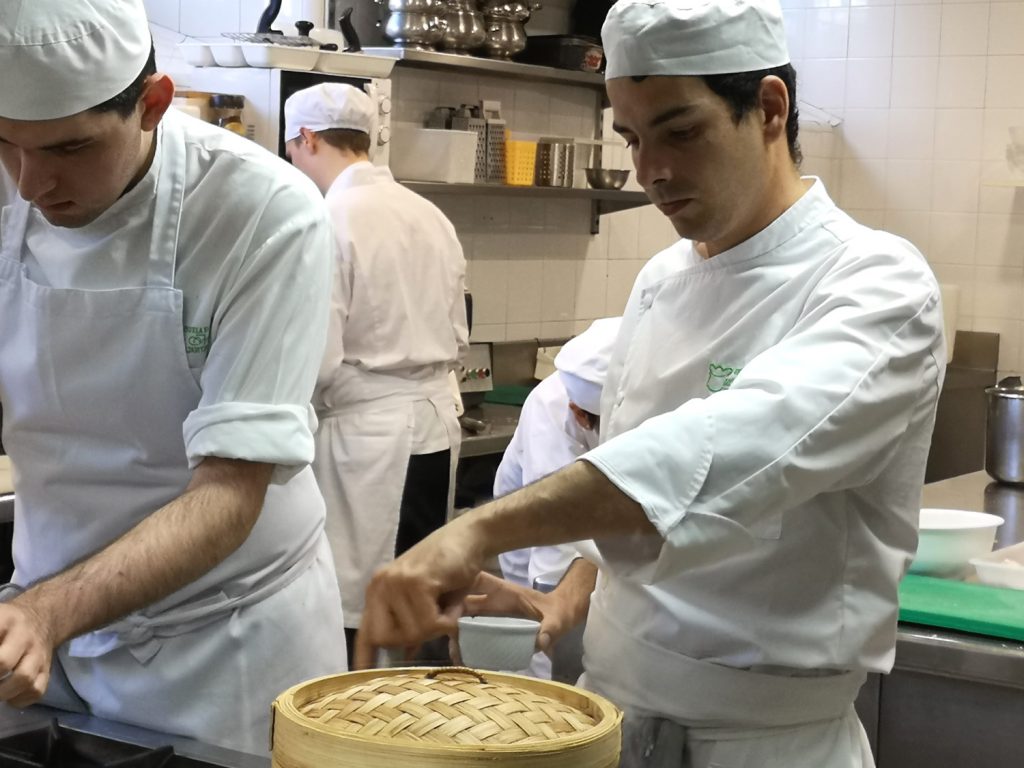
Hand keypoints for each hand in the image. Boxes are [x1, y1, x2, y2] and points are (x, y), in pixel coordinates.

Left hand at [0, 602, 53, 707]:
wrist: (43, 619)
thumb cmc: (5, 624)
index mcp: (5, 620)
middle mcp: (24, 636)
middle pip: (3, 662)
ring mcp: (38, 654)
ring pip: (24, 679)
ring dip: (1, 693)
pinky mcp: (47, 670)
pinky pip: (36, 690)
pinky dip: (18, 699)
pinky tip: (7, 695)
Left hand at [354, 514, 487, 669]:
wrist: (469, 537)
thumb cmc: (449, 569)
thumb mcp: (425, 601)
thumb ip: (411, 625)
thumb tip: (405, 656)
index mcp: (378, 591)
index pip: (366, 633)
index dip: (363, 658)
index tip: (360, 679)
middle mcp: (380, 586)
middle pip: (386, 640)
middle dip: (414, 638)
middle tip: (435, 621)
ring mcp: (395, 583)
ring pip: (412, 633)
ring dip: (438, 626)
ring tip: (447, 605)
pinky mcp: (415, 582)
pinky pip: (430, 622)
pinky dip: (448, 620)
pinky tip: (453, 602)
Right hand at [458, 572, 575, 655]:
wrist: (560, 619)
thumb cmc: (557, 613)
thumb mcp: (557, 620)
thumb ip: (551, 629)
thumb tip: (542, 641)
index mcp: (504, 592)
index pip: (476, 581)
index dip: (459, 587)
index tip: (448, 605)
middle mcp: (491, 601)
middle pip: (462, 601)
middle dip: (449, 614)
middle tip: (444, 635)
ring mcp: (489, 614)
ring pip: (462, 618)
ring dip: (453, 631)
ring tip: (454, 653)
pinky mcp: (490, 628)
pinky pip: (470, 632)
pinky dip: (462, 642)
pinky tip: (461, 657)